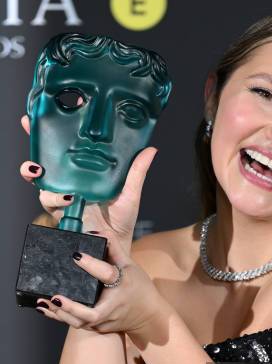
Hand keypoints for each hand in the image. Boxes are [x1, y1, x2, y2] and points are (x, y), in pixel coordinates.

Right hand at [19, 115, 156, 251]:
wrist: (116, 249)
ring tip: (42, 169)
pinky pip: (49, 202)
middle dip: (34, 144)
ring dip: (35, 172)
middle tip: (29, 127)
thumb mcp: (131, 192)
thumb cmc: (122, 221)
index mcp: (84, 174)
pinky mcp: (60, 213)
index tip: (42, 115)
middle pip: (46, 161)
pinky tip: (66, 196)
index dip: (51, 133)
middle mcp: (70, 182)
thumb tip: (150, 149)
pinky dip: (53, 198)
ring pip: (40, 180)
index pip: (65, 150)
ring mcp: (62, 197)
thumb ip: (136, 171)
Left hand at [35, 229, 158, 334]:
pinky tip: (45, 309)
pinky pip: (78, 323)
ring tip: (44, 302)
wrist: (149, 316)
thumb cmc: (139, 287)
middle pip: (91, 314)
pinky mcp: (98, 328)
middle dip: (72, 308)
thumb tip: (96, 232)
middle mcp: (113, 306)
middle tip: (55, 297)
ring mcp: (105, 321)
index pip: (106, 274)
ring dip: (61, 314)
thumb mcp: (130, 265)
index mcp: (122, 285)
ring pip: (81, 322)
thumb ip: (114, 248)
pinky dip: (61, 317)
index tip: (76, 255)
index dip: (91, 264)